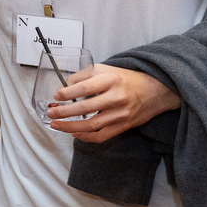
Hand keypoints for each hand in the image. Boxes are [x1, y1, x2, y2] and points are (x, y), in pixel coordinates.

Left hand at [47, 64, 180, 142]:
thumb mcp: (105, 69)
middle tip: (50, 113)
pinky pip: (101, 136)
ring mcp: (121, 114)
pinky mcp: (124, 126)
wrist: (156, 90)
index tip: (56, 97)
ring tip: (55, 125)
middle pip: (84, 109)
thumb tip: (64, 86)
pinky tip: (74, 133)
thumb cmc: (126, 78)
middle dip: (63, 113)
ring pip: (90, 125)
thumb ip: (83, 75)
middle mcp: (116, 97)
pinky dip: (85, 137)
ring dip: (70, 127)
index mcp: (110, 80)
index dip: (67, 94)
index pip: (84, 88)